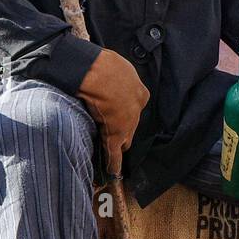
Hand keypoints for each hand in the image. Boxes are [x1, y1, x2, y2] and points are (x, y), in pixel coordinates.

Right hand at [77, 48, 149, 175]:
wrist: (99, 73)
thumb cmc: (106, 65)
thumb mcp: (119, 66)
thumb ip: (117, 75)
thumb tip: (105, 74)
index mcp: (139, 92)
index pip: (134, 108)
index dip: (125, 111)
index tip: (119, 112)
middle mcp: (136, 110)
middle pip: (131, 125)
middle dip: (125, 129)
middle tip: (116, 133)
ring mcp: (127, 124)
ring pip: (124, 140)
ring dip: (118, 146)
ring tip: (114, 156)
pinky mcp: (115, 135)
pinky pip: (114, 153)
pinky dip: (114, 164)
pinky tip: (114, 174)